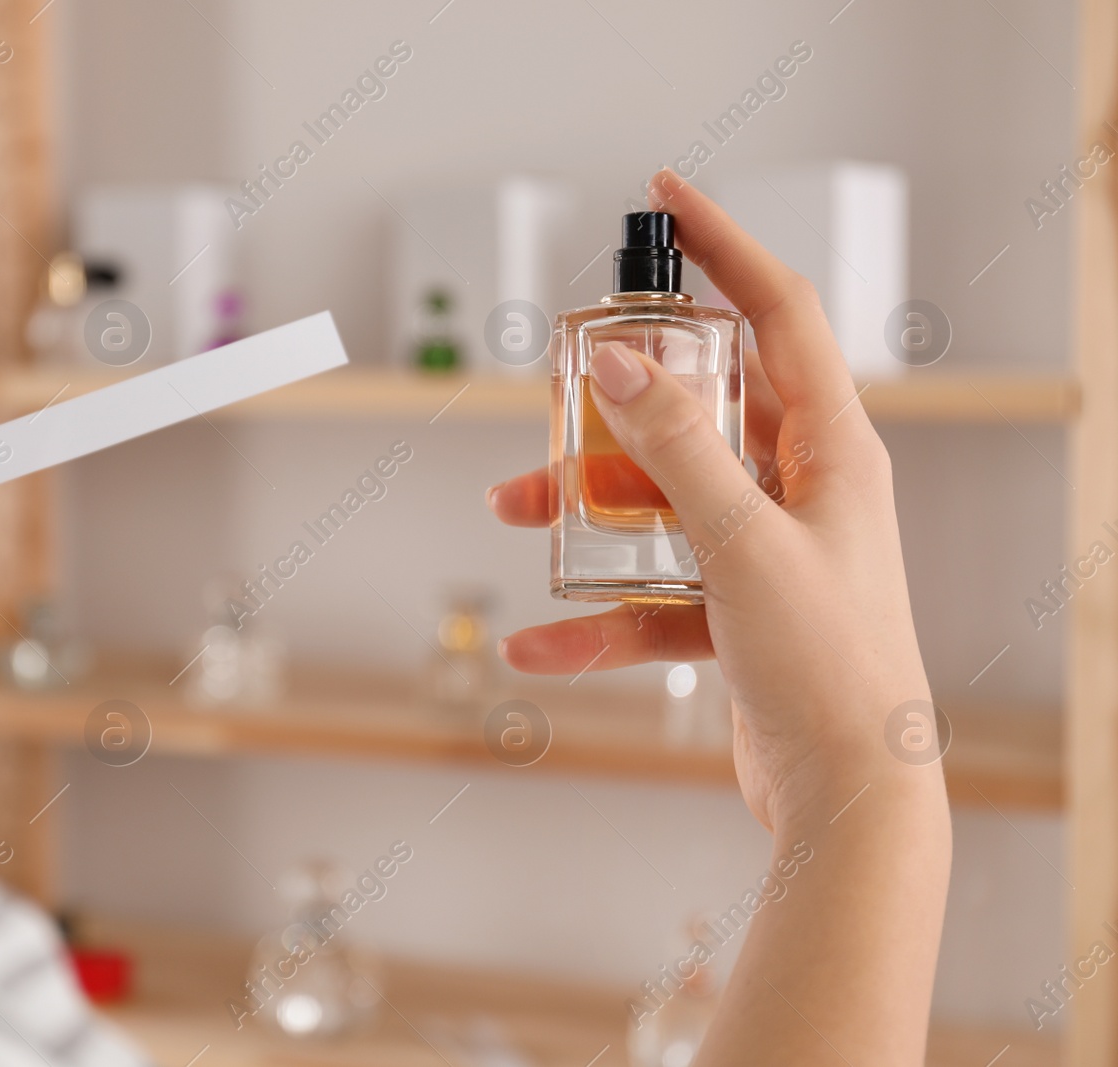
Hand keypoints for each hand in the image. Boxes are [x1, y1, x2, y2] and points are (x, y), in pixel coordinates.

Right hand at [488, 170, 937, 832]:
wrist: (851, 799)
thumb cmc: (830, 668)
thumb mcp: (742, 542)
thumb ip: (676, 447)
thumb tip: (617, 358)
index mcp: (833, 449)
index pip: (778, 312)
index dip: (724, 245)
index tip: (667, 198)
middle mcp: (803, 488)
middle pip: (700, 404)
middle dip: (617, 399)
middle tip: (557, 383)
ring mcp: (766, 549)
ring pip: (661, 495)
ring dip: (587, 504)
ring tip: (515, 509)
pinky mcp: (734, 611)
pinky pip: (651, 590)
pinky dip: (594, 611)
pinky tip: (539, 640)